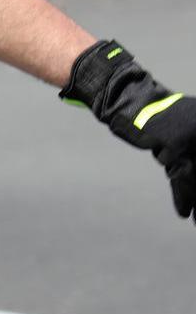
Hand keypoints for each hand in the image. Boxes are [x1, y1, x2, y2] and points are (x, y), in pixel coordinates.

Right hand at [62, 40, 195, 222]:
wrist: (124, 97)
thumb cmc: (144, 112)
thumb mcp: (172, 127)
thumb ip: (187, 144)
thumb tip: (190, 169)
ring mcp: (190, 135)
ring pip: (195, 173)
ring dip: (194, 197)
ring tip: (195, 217)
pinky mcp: (175, 144)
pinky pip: (182, 176)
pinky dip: (183, 195)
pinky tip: (185, 212)